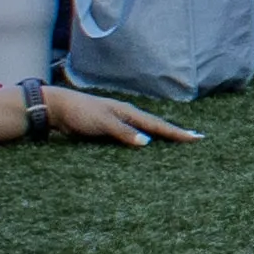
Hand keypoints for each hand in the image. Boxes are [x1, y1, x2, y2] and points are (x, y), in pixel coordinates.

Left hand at [40, 88, 192, 147]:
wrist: (57, 108)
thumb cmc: (80, 113)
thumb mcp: (102, 123)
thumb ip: (124, 132)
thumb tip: (147, 143)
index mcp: (129, 112)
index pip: (158, 125)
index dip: (177, 132)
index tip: (196, 138)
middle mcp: (127, 116)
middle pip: (156, 126)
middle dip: (175, 132)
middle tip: (195, 138)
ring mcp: (119, 122)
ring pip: (145, 130)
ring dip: (161, 136)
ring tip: (177, 141)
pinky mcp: (109, 129)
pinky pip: (133, 136)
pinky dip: (144, 140)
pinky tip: (146, 145)